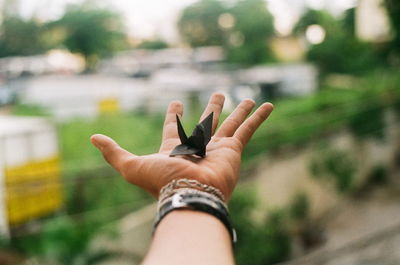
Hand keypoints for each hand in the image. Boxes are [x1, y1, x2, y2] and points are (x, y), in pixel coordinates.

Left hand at [91, 93, 272, 200]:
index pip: (174, 128)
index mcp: (176, 148)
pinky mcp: (233, 149)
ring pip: (231, 123)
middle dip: (213, 107)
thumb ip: (113, 152)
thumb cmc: (161, 182)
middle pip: (207, 122)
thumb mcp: (130, 165)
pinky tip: (268, 106)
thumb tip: (93, 138)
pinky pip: (248, 129)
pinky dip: (259, 118)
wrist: (189, 194)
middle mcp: (199, 147)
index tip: (175, 102)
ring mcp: (217, 147)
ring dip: (239, 110)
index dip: (173, 115)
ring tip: (246, 97)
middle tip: (219, 94)